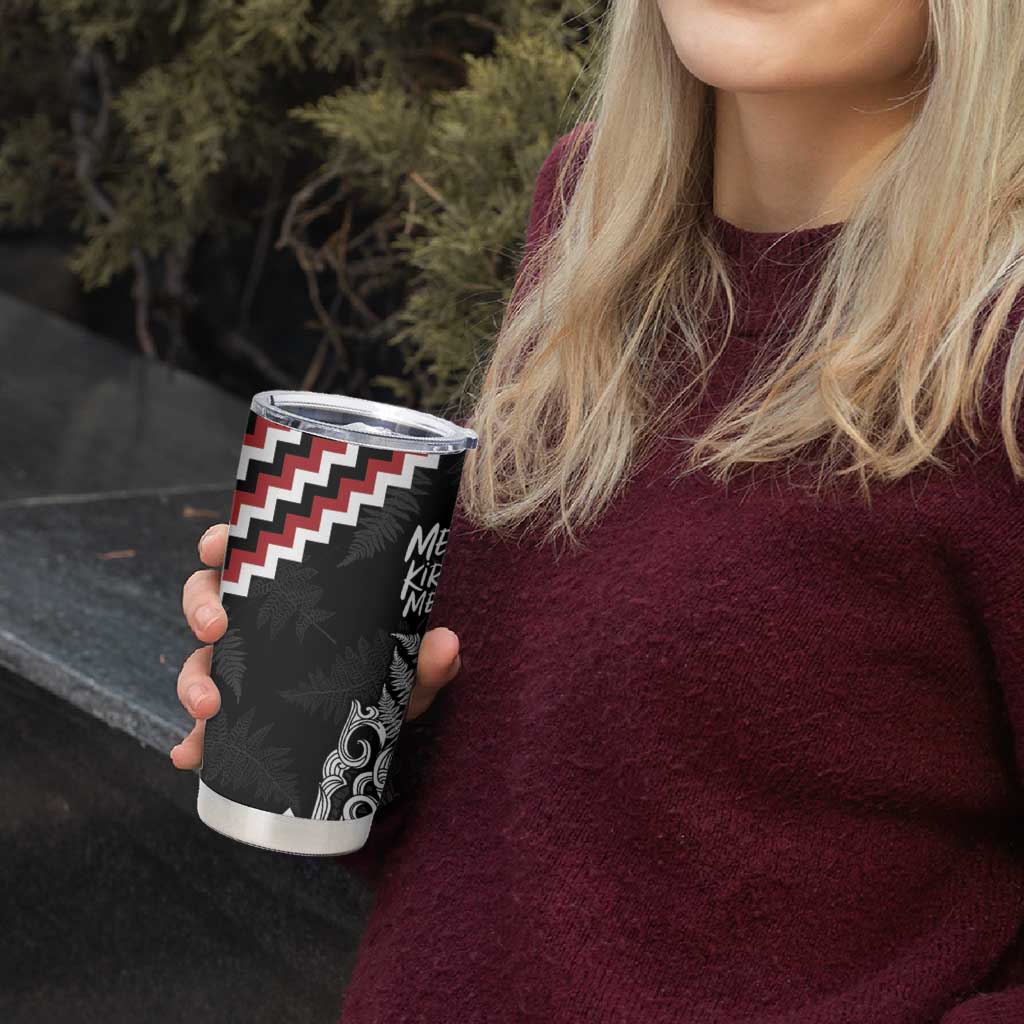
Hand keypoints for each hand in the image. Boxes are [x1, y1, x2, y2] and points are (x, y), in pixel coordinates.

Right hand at [169, 523, 461, 768]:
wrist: (385, 718)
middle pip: (207, 599)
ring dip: (192, 680)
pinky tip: (190, 756)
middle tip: (215, 629)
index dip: (221, 543)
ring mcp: (244, 667)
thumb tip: (447, 644)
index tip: (216, 546)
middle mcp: (257, 621)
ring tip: (208, 707)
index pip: (247, 553)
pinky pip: (205, 726)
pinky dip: (193, 741)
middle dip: (200, 610)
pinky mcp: (241, 714)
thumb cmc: (391, 670)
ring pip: (199, 659)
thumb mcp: (409, 664)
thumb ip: (427, 657)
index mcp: (290, 589)